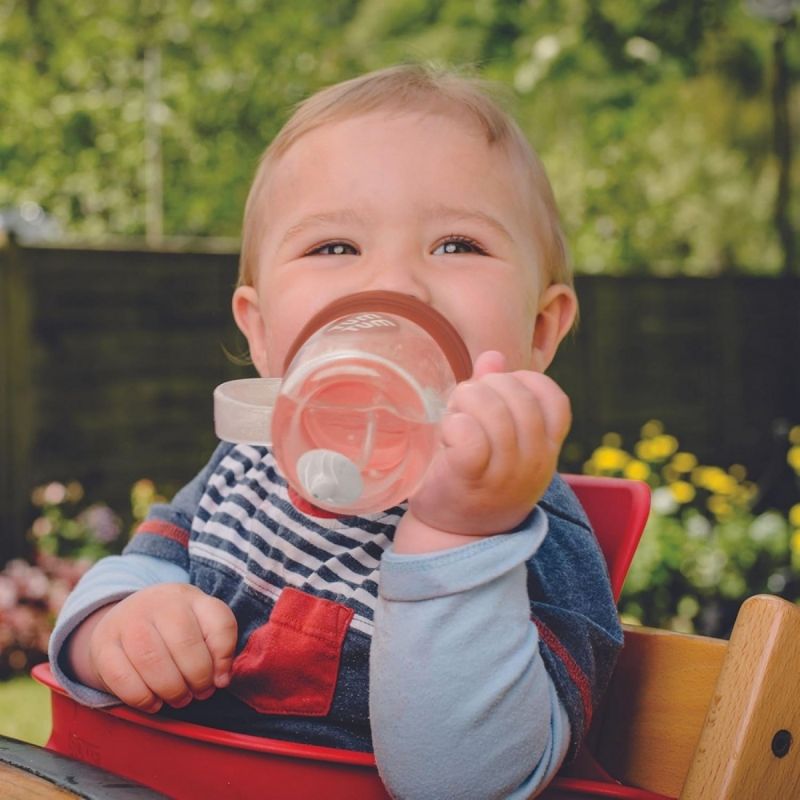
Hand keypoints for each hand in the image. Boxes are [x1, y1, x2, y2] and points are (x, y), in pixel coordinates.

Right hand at [69, 583, 237, 712]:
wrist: (125, 617)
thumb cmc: (172, 628)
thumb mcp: (201, 624)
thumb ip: (219, 646)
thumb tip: (222, 679)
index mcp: (190, 597)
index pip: (219, 622)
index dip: (224, 657)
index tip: (221, 679)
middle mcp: (159, 602)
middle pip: (185, 644)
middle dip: (198, 678)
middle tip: (199, 693)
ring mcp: (128, 621)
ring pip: (153, 661)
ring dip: (172, 689)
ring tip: (179, 698)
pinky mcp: (103, 645)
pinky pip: (122, 678)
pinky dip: (142, 698)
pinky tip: (154, 702)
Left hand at [401, 351, 570, 546]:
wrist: (455, 535)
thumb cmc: (477, 478)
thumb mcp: (499, 438)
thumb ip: (497, 394)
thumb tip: (493, 356)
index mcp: (546, 447)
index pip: (554, 398)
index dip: (522, 382)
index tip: (496, 394)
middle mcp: (534, 461)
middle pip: (518, 397)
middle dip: (484, 387)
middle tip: (463, 404)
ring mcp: (505, 473)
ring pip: (492, 411)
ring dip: (464, 402)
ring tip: (452, 416)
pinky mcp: (470, 479)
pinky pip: (469, 435)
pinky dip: (454, 424)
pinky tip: (447, 434)